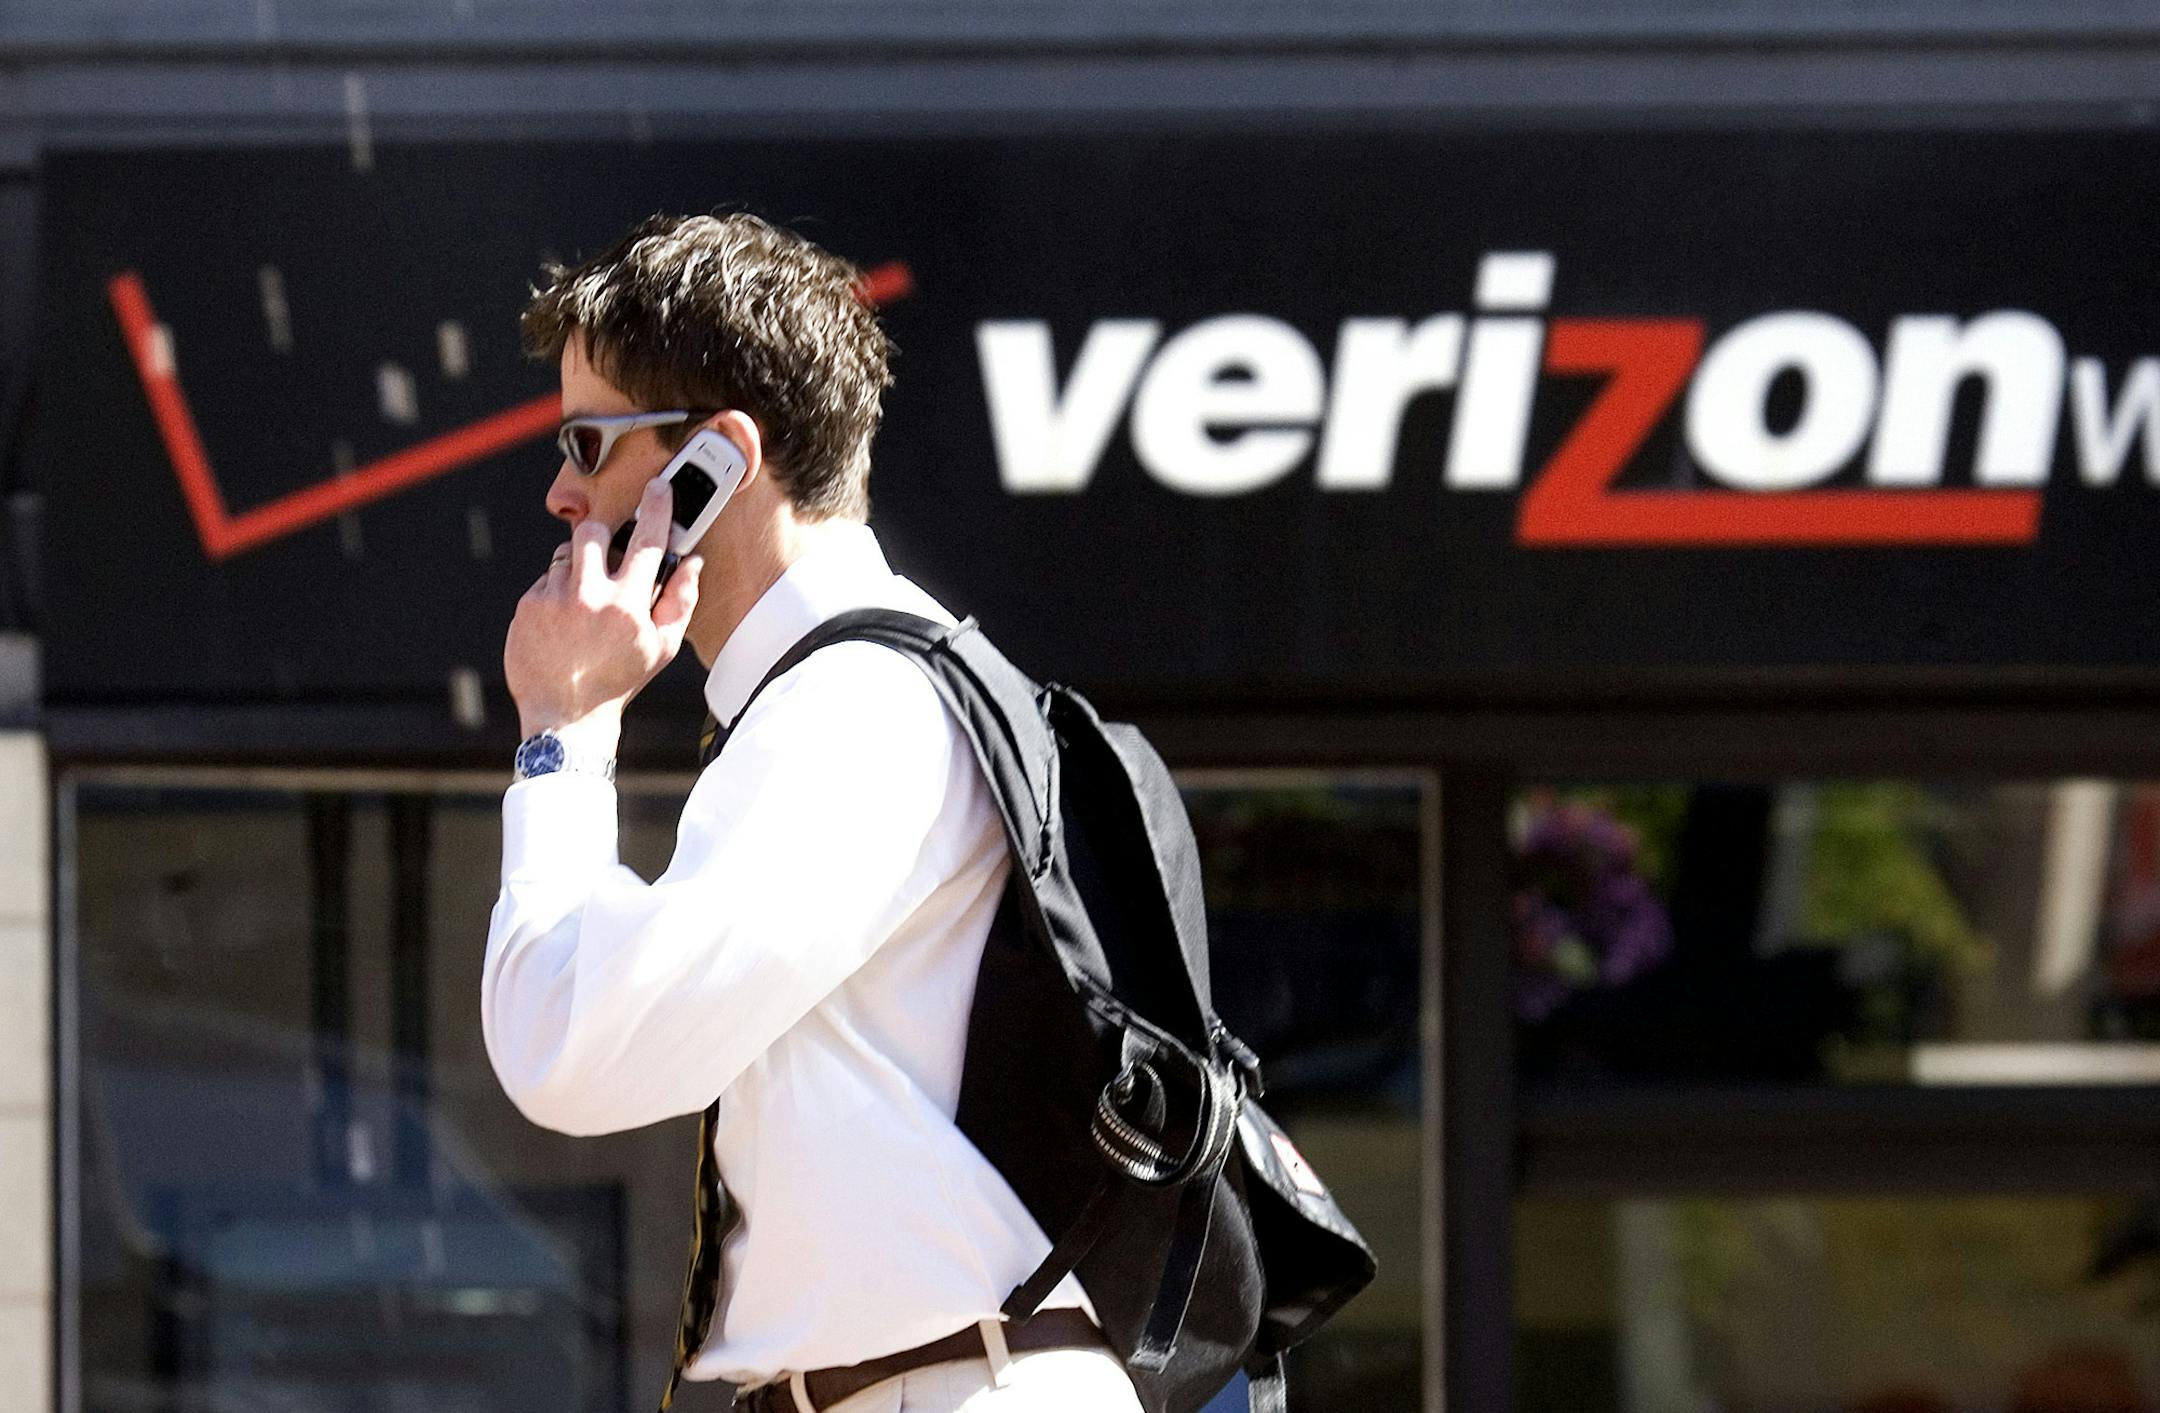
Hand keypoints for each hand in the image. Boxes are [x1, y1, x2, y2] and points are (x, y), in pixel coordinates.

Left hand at [506, 477, 703, 747]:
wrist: (565, 715)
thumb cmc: (619, 680)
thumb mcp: (661, 647)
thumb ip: (681, 600)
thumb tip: (693, 562)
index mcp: (628, 604)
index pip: (648, 541)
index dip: (657, 508)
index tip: (658, 487)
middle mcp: (590, 596)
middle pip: (595, 532)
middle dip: (604, 537)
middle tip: (608, 558)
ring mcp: (554, 599)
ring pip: (566, 553)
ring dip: (578, 566)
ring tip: (583, 599)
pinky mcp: (527, 607)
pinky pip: (544, 579)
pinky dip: (555, 592)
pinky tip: (562, 622)